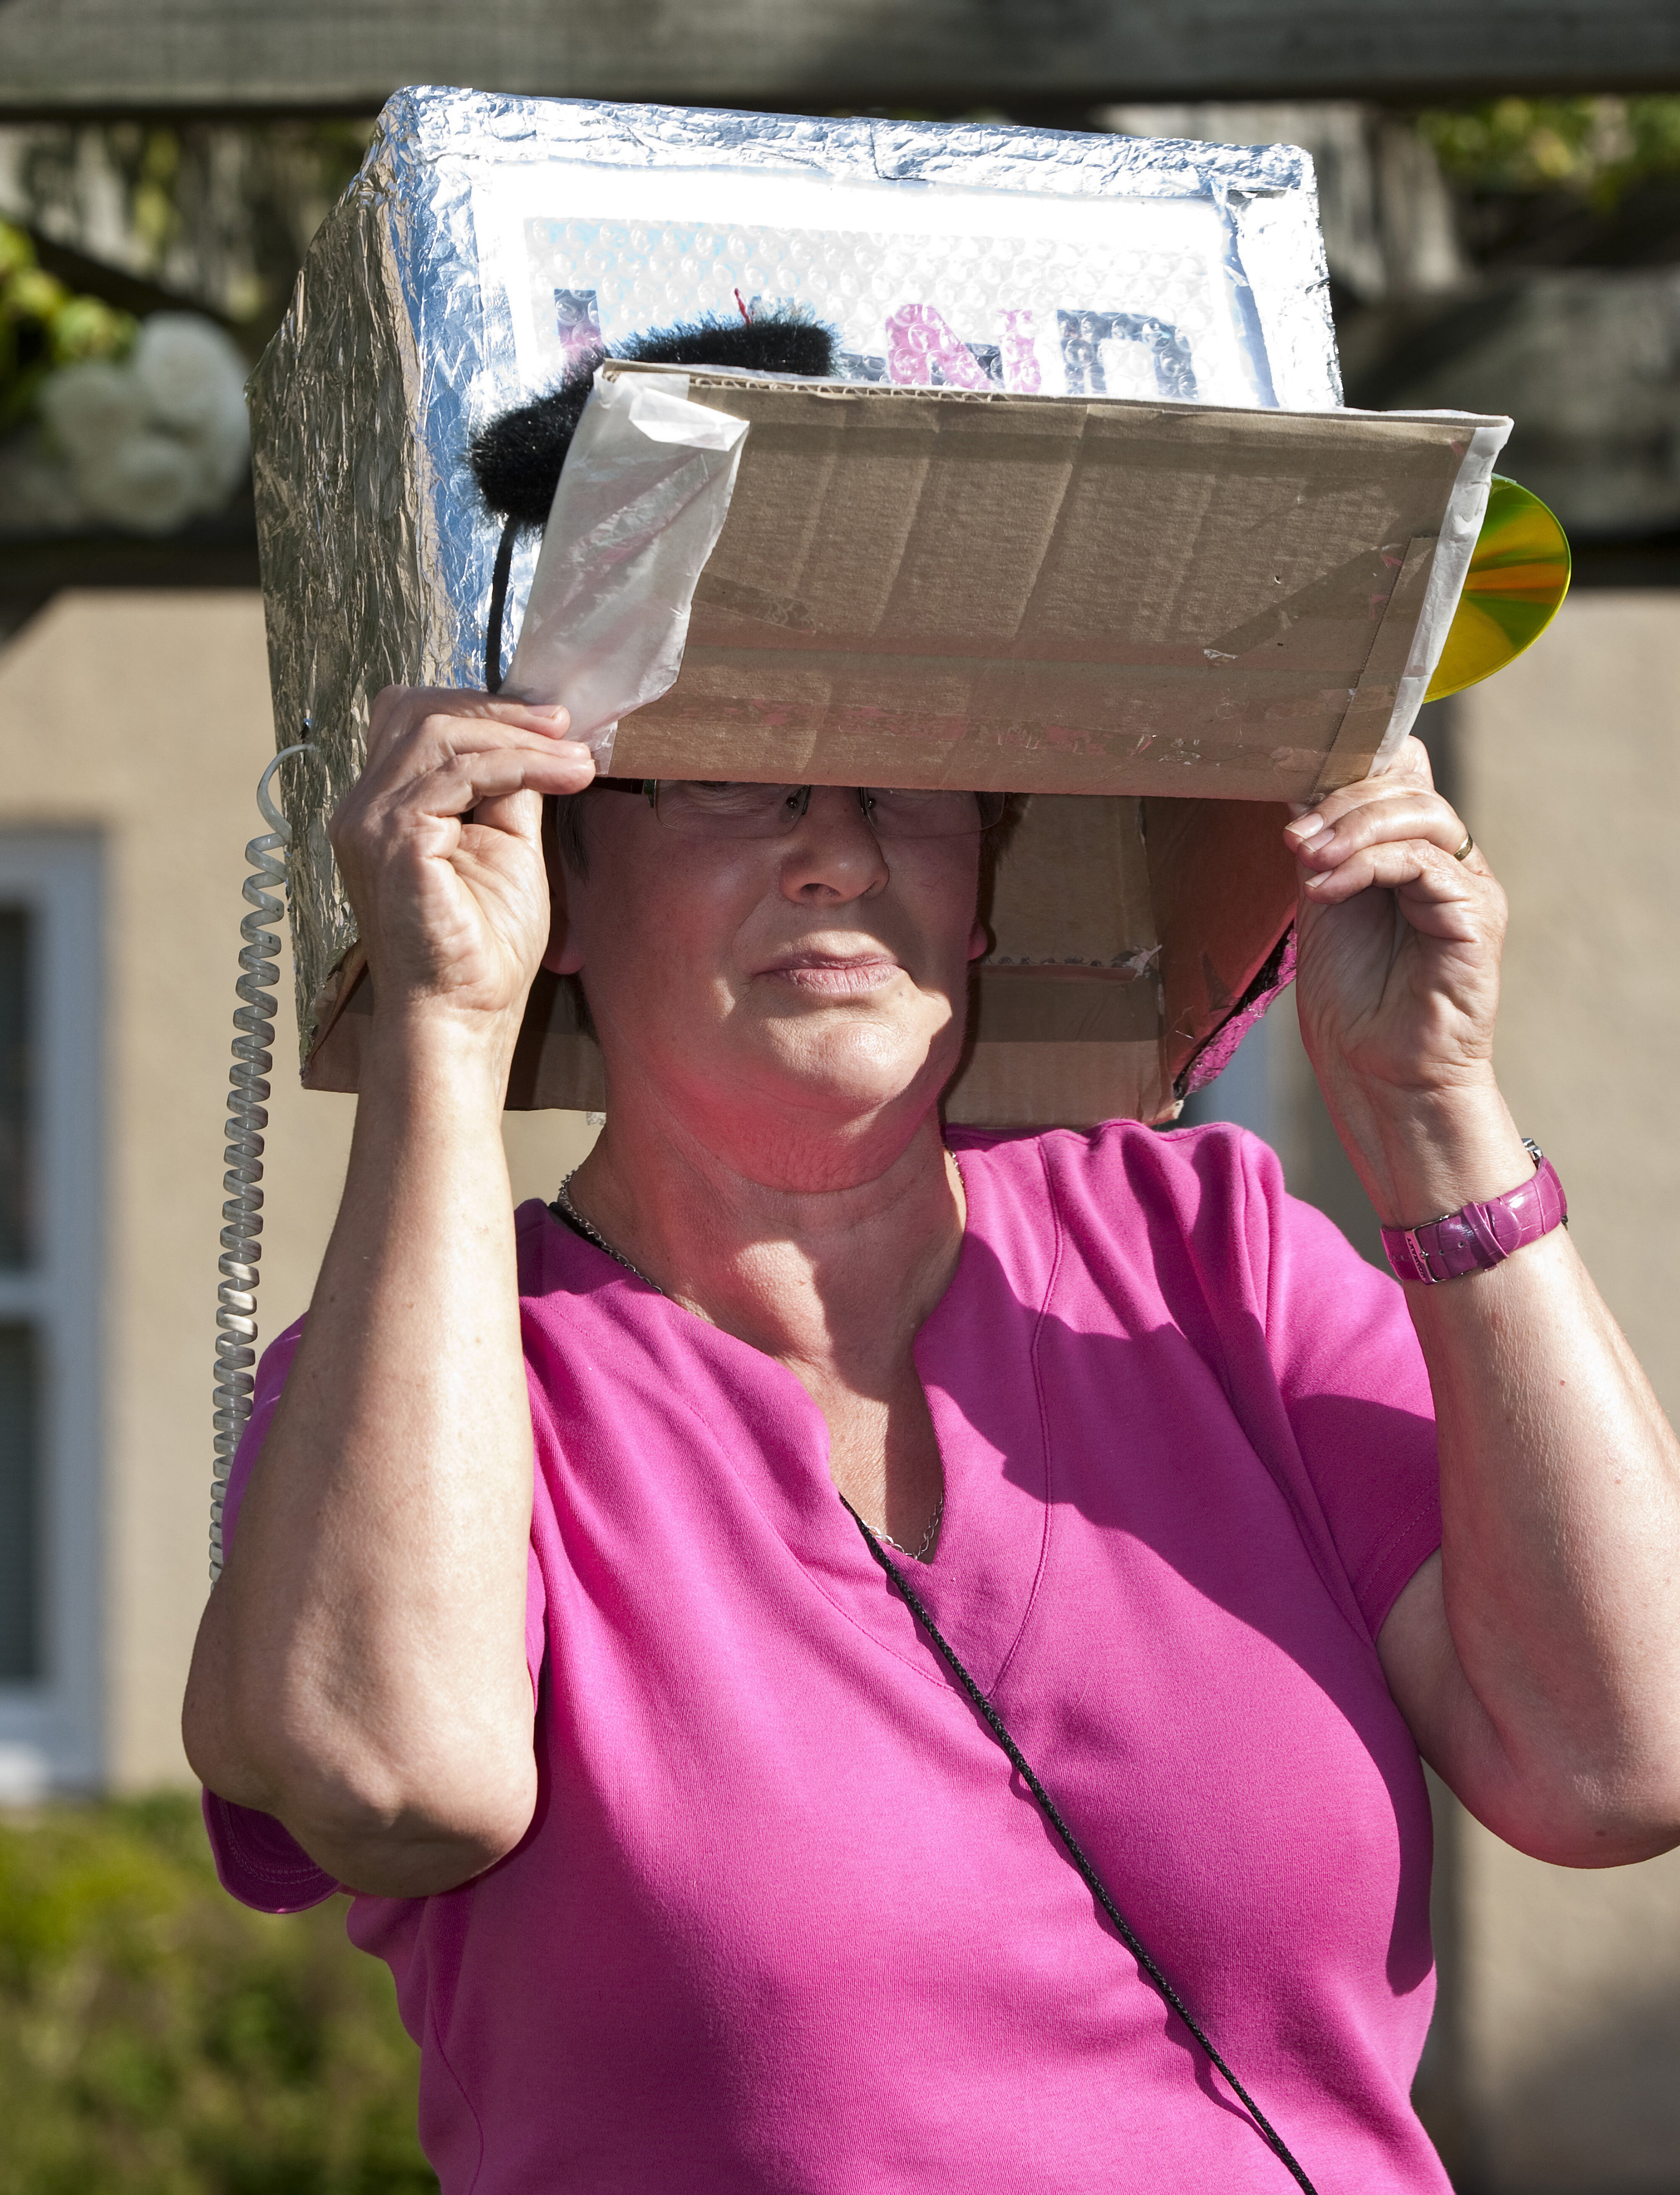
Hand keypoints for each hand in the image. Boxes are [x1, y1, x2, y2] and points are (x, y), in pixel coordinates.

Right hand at [329, 686, 594, 1046]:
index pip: (414, 720)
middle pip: (420, 712)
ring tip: (576, 758)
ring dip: (518, 736)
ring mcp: (369, 820)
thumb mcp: (507, 846)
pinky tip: (562, 778)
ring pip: (440, 734)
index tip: (552, 723)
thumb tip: (540, 739)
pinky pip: (458, 774)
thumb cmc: (484, 948)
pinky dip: (517, 765)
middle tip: (566, 726)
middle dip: (500, 710)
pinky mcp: (392, 838)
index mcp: (384, 807)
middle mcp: (363, 807)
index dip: (480, 708)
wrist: (462, 1015)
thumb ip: (509, 790)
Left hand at [1283, 736, 1526, 1222]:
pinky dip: (1368, 865)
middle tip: (1293, 833)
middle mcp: (1448, 860)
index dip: (1350, 767)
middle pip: (1409, 784)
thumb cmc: (1351, 999)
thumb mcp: (1323, 903)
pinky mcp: (1475, 914)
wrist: (1378, 1073)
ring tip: (1305, 857)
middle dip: (1342, 800)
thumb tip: (1300, 790)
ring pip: (1421, 814)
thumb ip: (1323, 848)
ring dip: (1352, 828)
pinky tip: (1325, 887)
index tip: (1291, 788)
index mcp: (1411, 850)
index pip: (1399, 773)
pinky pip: (1425, 862)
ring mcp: (1467, 885)